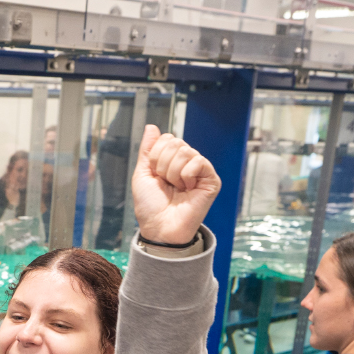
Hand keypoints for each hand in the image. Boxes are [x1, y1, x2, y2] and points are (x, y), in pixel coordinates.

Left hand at [132, 126, 218, 246]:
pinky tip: (188, 189)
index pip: (167, 138)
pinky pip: (199, 161)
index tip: (156, 176)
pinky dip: (187, 175)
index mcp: (172, 160)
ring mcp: (200, 171)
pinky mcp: (211, 180)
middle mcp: (188, 163)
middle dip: (163, 164)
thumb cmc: (150, 205)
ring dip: (173, 173)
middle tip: (167, 184)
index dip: (156, 156)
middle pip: (176, 142)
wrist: (160, 227)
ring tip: (177, 189)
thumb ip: (147, 150)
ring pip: (185, 151)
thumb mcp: (142, 174)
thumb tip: (151, 127)